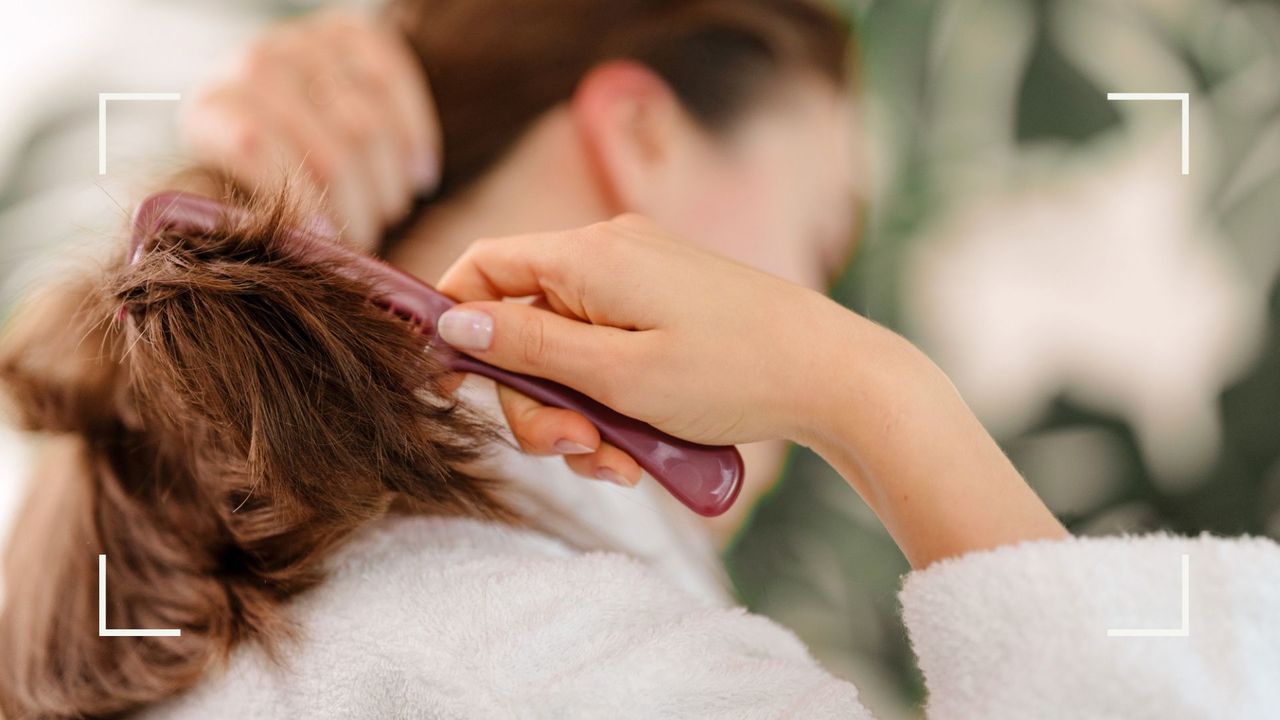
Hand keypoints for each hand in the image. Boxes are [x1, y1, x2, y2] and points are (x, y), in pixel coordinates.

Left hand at [181, 10, 438, 250]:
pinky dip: (416, 138)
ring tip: (390, 209)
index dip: (301, 202)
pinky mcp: (352, 31)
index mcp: (212, 110)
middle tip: (369, 236)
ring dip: (389, 182)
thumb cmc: (268, 182)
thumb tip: (309, 263)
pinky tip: (420, 175)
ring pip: (367, 122)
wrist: (288, 118)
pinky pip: (396, 83)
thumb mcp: (247, 202)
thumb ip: (266, 225)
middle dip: (358, 205)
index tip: (329, 241)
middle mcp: (253, 63)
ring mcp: (304, 41)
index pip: (257, 147)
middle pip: (327, 145)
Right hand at [437, 216, 1065, 567]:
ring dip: (578, 413)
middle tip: (571, 450)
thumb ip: (530, 346)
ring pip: (570, 349)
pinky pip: (612, 352)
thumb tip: (454, 321)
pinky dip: (613, 402)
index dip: (455, 319)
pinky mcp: (670, 307)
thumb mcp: (617, 373)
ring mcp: (644, 279)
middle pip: (527, 322)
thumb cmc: (731, 374)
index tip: (454, 385)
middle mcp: (612, 255)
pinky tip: (640, 451)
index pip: (485, 264)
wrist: (836, 376)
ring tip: (619, 463)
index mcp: (591, 256)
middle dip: (535, 397)